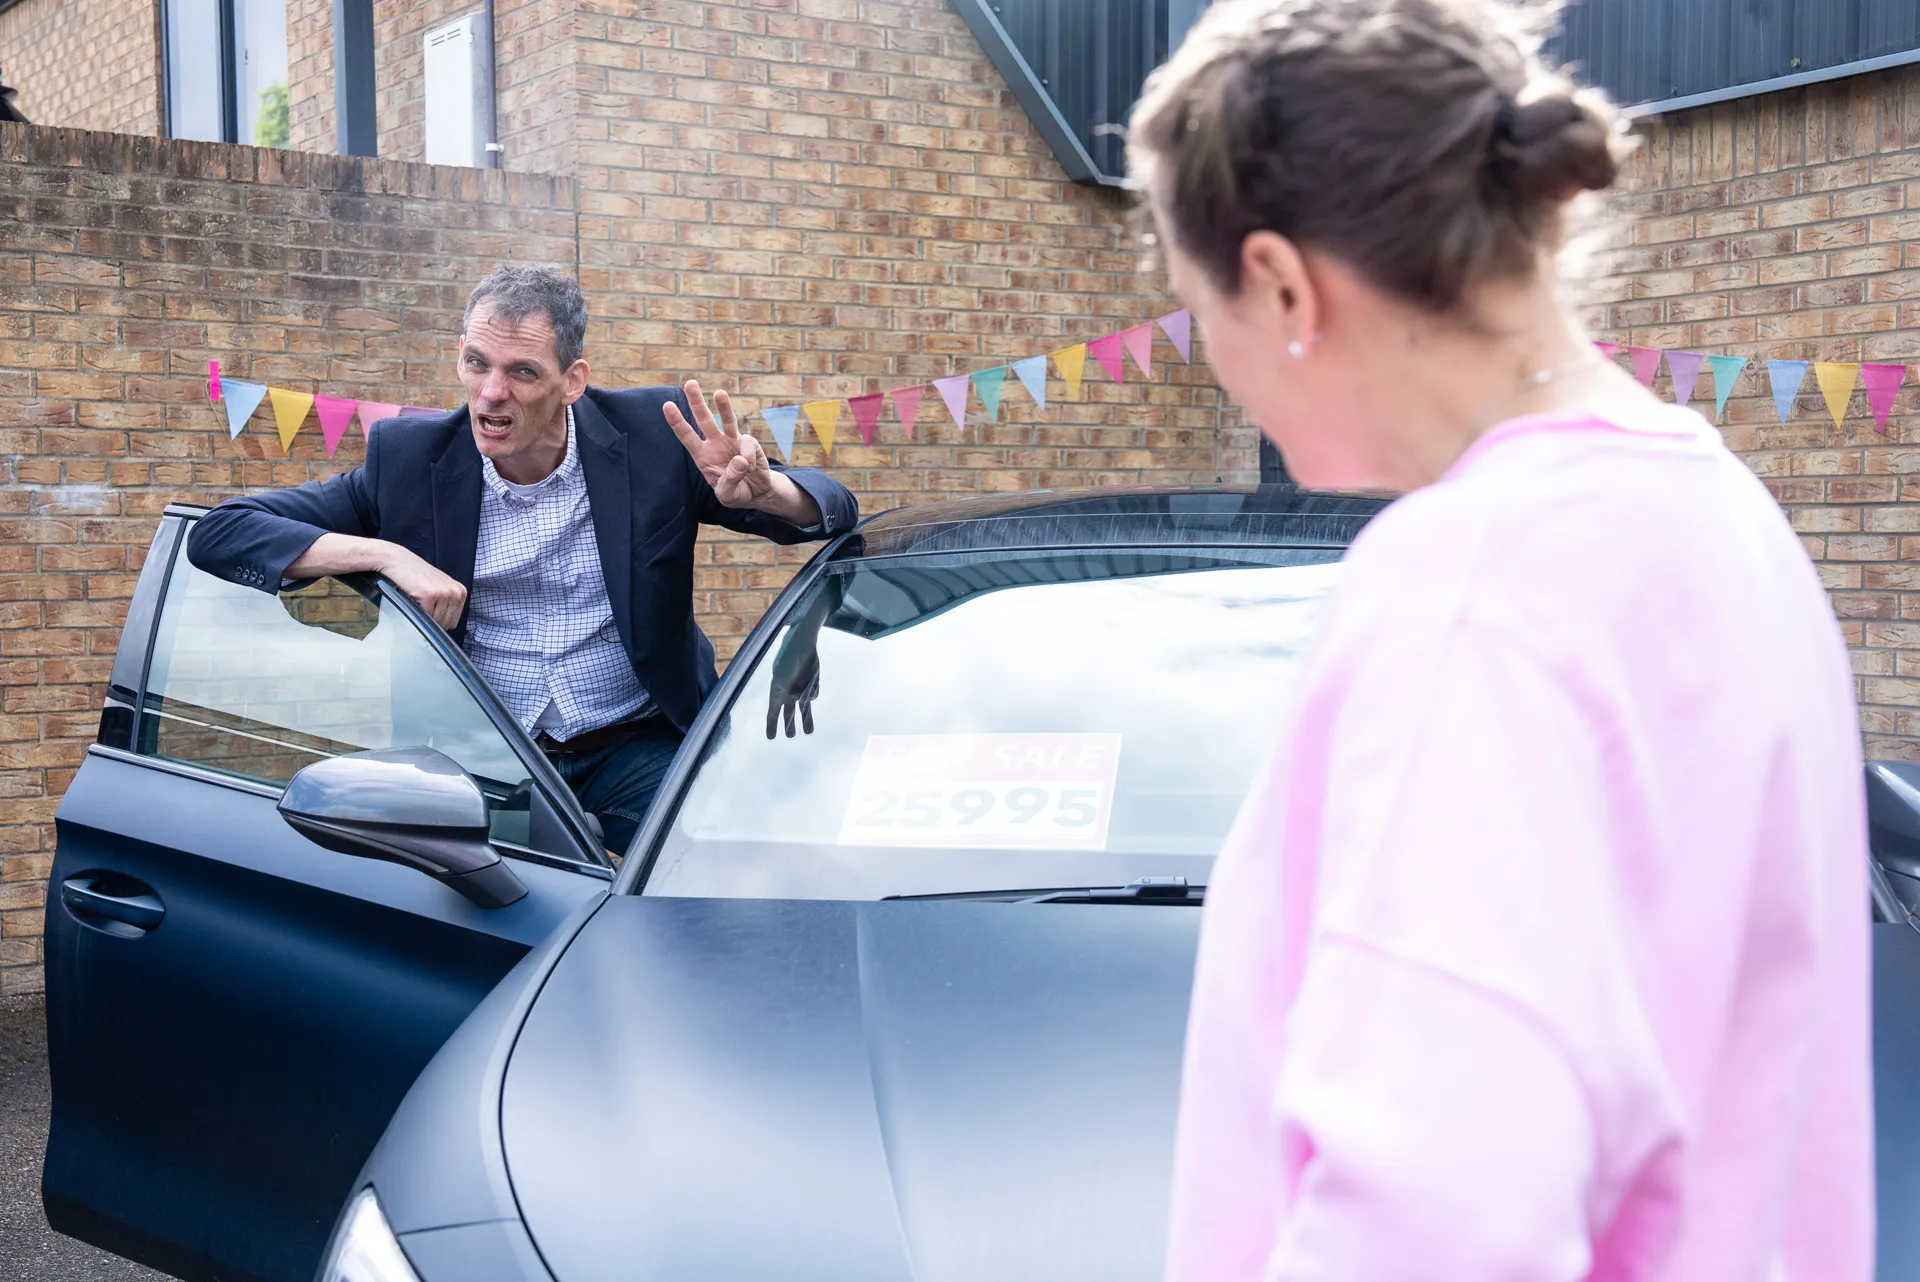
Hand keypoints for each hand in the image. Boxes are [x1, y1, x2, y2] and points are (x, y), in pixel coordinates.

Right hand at [378, 545, 467, 630]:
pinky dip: (415, 609)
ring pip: (436, 621)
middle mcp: (456, 592)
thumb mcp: (439, 588)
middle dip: (431, 618)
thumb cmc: (416, 576)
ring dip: (423, 614)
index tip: (429, 607)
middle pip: (445, 623)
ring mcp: (444, 593)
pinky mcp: (430, 594)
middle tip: (421, 601)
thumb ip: (447, 604)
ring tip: (418, 597)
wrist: (398, 561)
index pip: (453, 621)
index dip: (439, 620)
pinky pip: (424, 615)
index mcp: (460, 592)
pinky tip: (413, 595)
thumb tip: (448, 625)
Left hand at [664, 380, 774, 509]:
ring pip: (726, 419)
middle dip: (696, 401)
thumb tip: (741, 460)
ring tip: (719, 393)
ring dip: (723, 406)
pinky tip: (751, 469)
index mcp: (702, 456)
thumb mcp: (727, 494)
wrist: (757, 493)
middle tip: (690, 383)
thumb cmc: (735, 493)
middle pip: (704, 419)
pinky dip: (749, 457)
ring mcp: (732, 441)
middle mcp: (715, 444)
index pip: (687, 436)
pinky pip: (747, 445)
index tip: (667, 405)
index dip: (677, 422)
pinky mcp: (749, 443)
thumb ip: (730, 480)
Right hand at [767, 648, 820, 738]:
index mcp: (777, 691)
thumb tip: (802, 703)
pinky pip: (813, 693)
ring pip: (804, 709)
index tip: (771, 737)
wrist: (802, 645)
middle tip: (790, 735)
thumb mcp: (782, 679)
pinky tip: (811, 679)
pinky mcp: (812, 684)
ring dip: (806, 719)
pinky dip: (813, 690)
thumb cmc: (788, 660)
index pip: (773, 712)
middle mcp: (789, 692)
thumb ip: (790, 694)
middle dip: (789, 724)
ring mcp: (801, 688)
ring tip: (809, 731)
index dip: (772, 724)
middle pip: (789, 713)